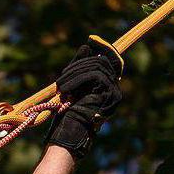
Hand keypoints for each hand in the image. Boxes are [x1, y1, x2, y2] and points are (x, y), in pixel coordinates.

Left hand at [44, 37, 122, 158]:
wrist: (70, 133)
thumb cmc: (69, 114)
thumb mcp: (73, 84)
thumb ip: (80, 66)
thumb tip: (87, 45)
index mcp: (106, 86)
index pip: (110, 59)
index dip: (103, 48)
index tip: (91, 40)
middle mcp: (114, 88)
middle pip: (102, 60)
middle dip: (79, 64)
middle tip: (61, 79)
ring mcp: (114, 92)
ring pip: (98, 65)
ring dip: (74, 73)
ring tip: (60, 86)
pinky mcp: (110, 94)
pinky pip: (95, 74)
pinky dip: (76, 78)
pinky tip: (65, 89)